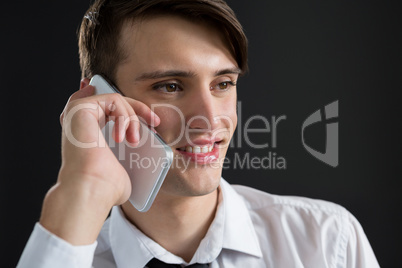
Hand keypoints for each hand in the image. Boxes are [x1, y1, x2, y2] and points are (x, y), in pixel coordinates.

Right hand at [39, 79, 159, 244]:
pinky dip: (125, 115)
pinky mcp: (80, 108)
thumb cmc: (105, 188)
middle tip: (155, 122)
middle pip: (114, 101)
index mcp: (87, 135)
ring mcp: (77, 114)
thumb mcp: (124, 170)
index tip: (152, 124)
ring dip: (132, 118)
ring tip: (134, 140)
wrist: (92, 189)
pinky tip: (122, 137)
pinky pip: (113, 99)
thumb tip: (144, 161)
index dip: (130, 112)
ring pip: (116, 100)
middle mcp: (79, 123)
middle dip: (138, 109)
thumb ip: (129, 157)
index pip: (107, 110)